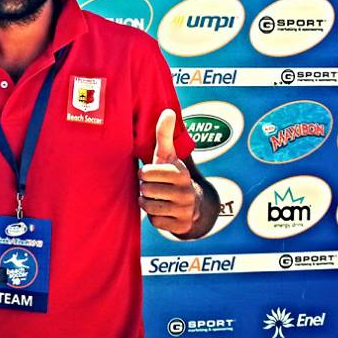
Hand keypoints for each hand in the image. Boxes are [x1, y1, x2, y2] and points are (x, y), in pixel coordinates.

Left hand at [139, 109, 200, 236]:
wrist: (193, 202)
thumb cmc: (171, 174)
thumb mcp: (168, 154)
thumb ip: (164, 134)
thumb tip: (168, 110)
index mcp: (180, 172)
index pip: (146, 173)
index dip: (144, 173)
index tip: (152, 173)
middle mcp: (186, 192)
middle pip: (145, 191)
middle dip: (146, 189)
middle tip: (155, 187)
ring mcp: (186, 210)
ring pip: (149, 207)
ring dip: (148, 203)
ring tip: (158, 197)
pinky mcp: (182, 226)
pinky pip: (155, 223)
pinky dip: (155, 218)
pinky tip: (164, 211)